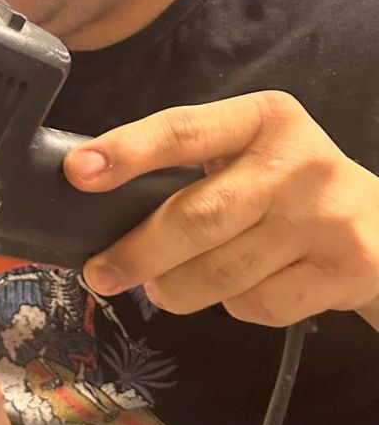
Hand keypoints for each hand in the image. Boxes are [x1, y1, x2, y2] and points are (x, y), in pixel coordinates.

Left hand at [64, 91, 378, 328]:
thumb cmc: (289, 188)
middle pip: (196, 216)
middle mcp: (297, 162)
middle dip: (137, 251)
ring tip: (163, 288)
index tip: (79, 172)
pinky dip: (234, 306)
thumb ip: (186, 167)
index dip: (127, 151)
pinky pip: (258, 304)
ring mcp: (325, 218)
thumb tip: (94, 196)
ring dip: (177, 288)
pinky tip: (242, 288)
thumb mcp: (249, 154)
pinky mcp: (345, 270)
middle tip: (101, 272)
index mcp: (263, 118)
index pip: (183, 131)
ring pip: (222, 271)